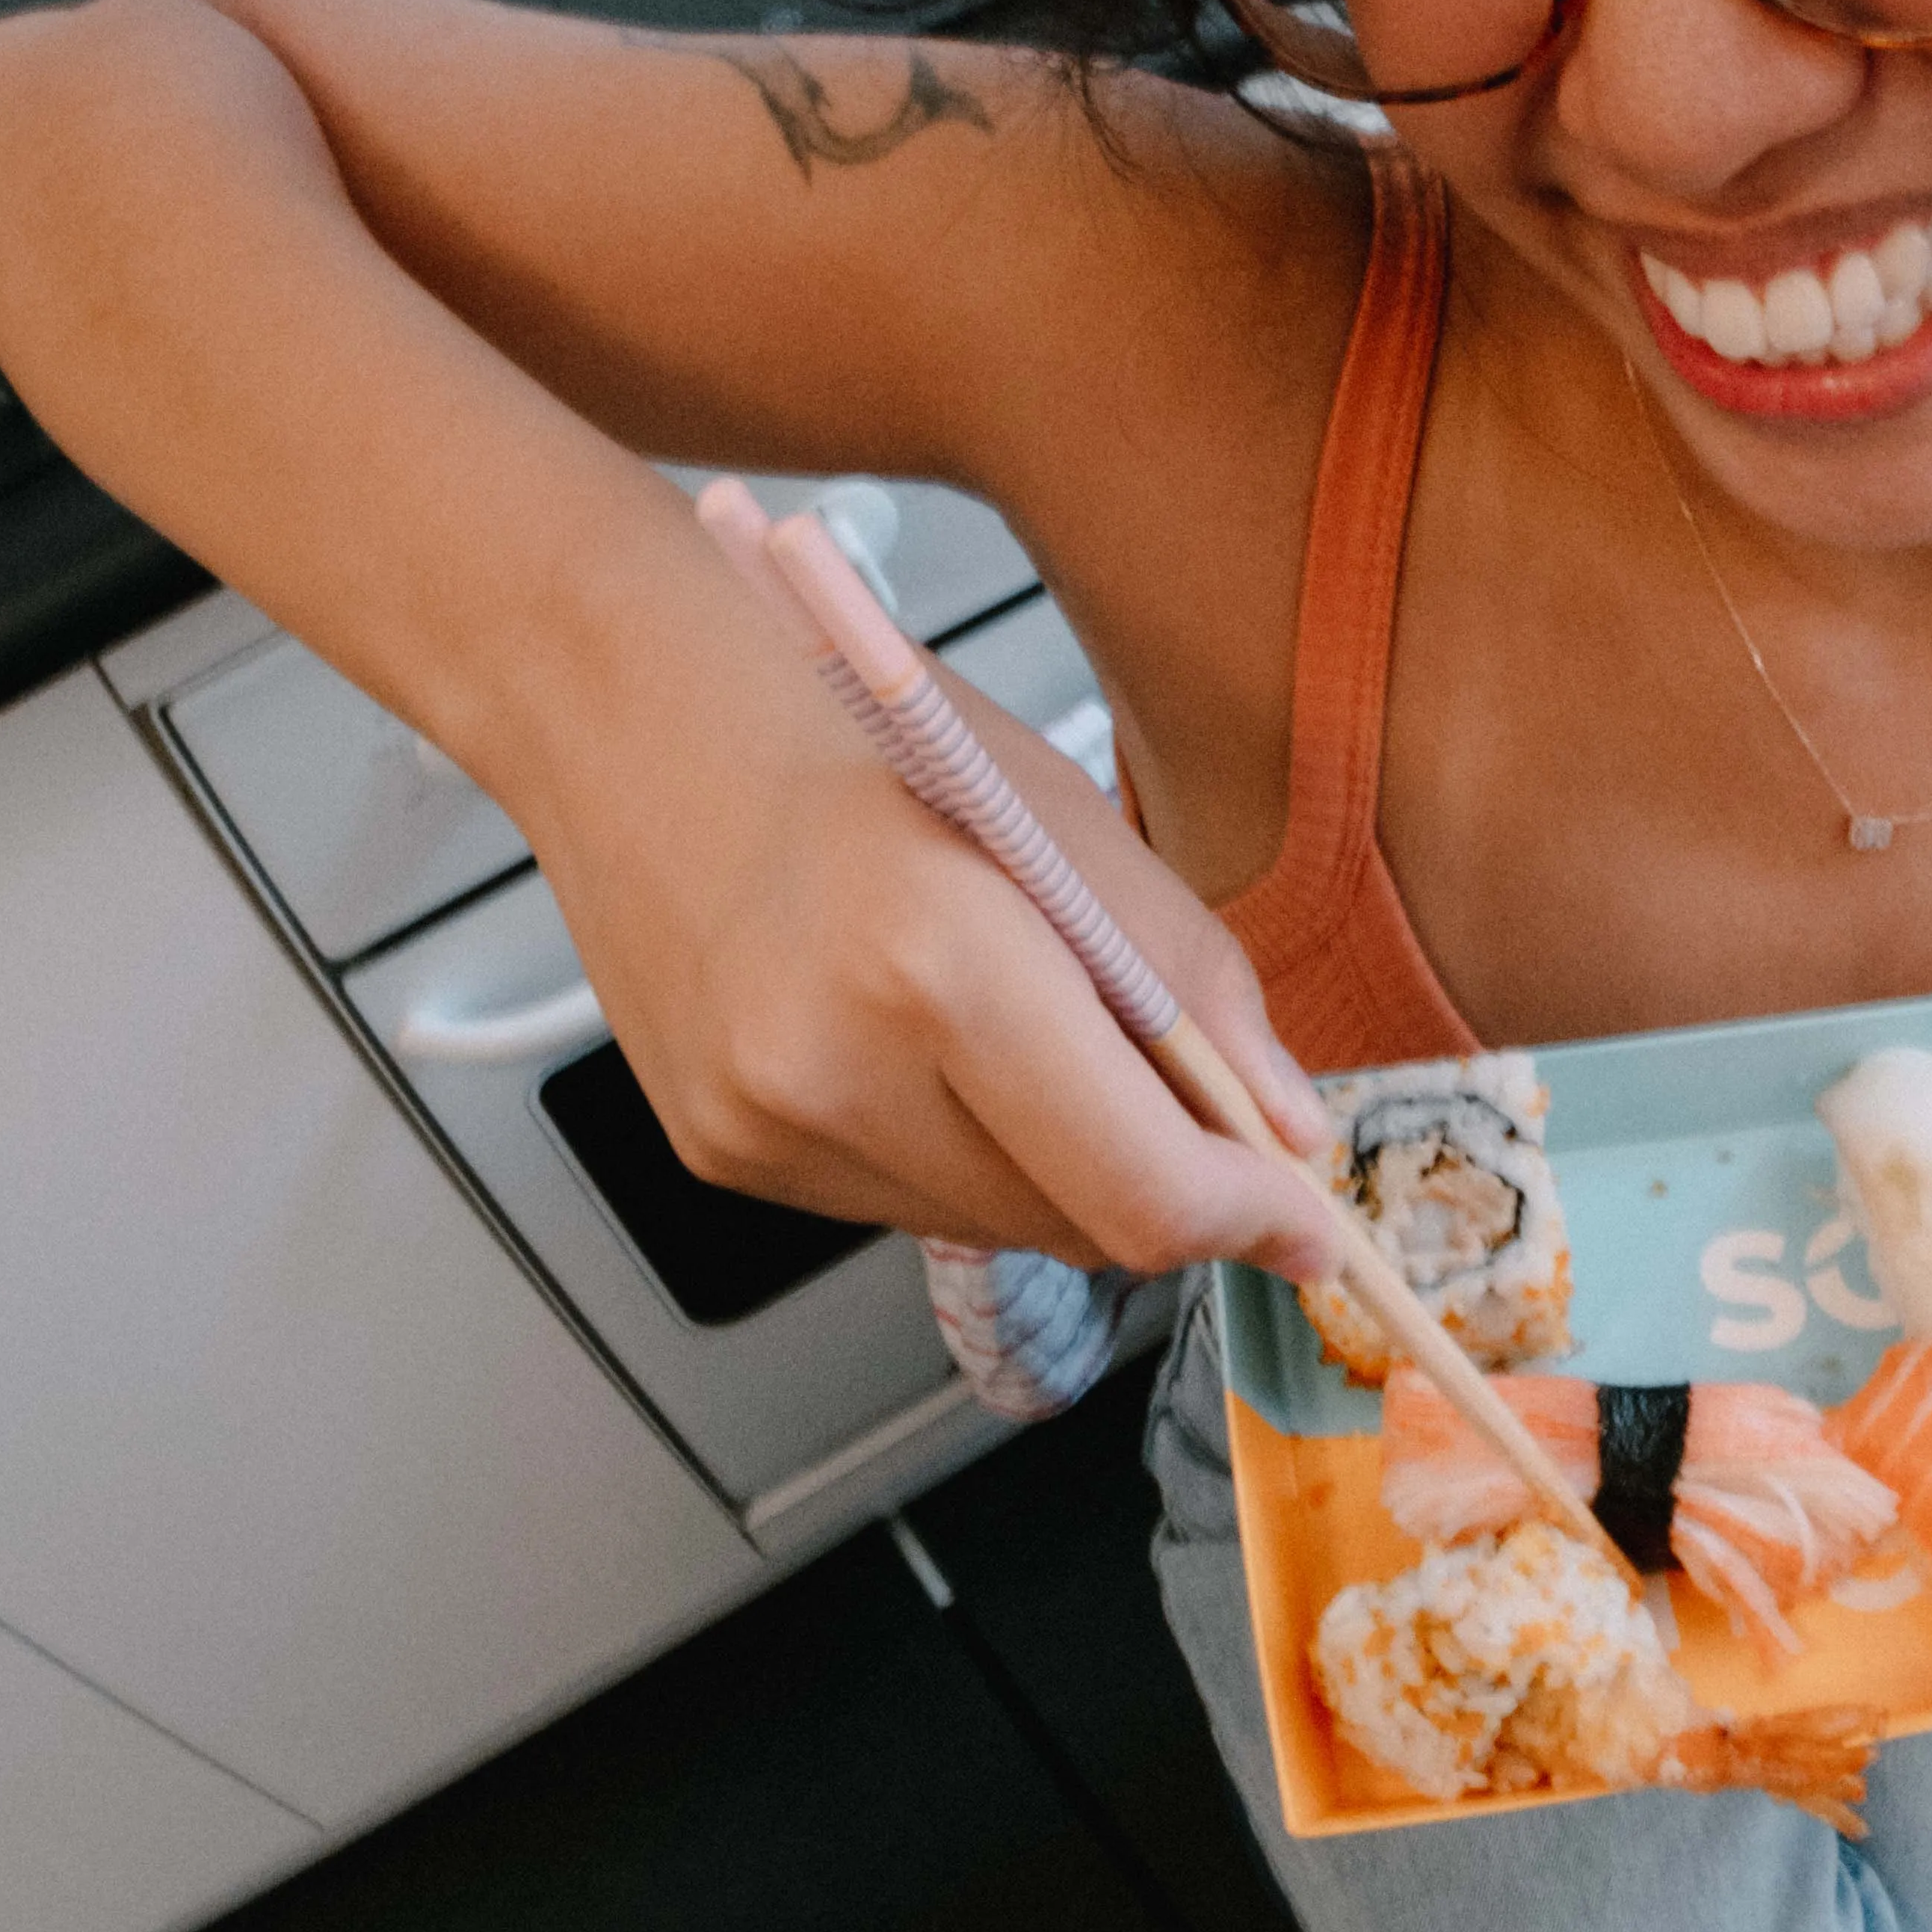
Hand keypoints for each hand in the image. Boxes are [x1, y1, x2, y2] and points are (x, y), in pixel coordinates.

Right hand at [527, 574, 1345, 1294]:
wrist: (622, 704)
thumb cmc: (845, 722)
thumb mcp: (1059, 813)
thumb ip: (1189, 982)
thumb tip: (1289, 1125)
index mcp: (935, 962)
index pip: (1138, 1186)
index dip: (1248, 1218)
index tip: (1309, 1220)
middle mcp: (833, 1069)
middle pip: (1077, 1226)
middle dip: (1166, 1188)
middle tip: (1207, 1113)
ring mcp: (763, 1127)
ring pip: (994, 1227)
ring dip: (1058, 1169)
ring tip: (1032, 1032)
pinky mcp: (721, 1155)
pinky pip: (900, 1199)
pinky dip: (957, 1150)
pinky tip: (922, 1041)